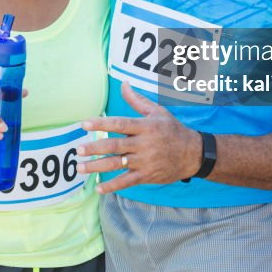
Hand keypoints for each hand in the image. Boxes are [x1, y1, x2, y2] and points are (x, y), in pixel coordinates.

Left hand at [76, 81, 202, 192]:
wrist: (193, 154)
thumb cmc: (173, 130)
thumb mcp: (158, 112)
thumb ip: (137, 100)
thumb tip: (123, 83)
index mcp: (145, 126)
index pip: (120, 124)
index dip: (101, 123)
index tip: (84, 124)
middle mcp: (144, 144)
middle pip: (115, 145)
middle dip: (95, 148)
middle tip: (78, 149)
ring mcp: (145, 162)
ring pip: (117, 164)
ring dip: (97, 167)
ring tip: (80, 168)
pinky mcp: (146, 176)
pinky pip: (126, 182)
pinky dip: (112, 186)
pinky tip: (98, 188)